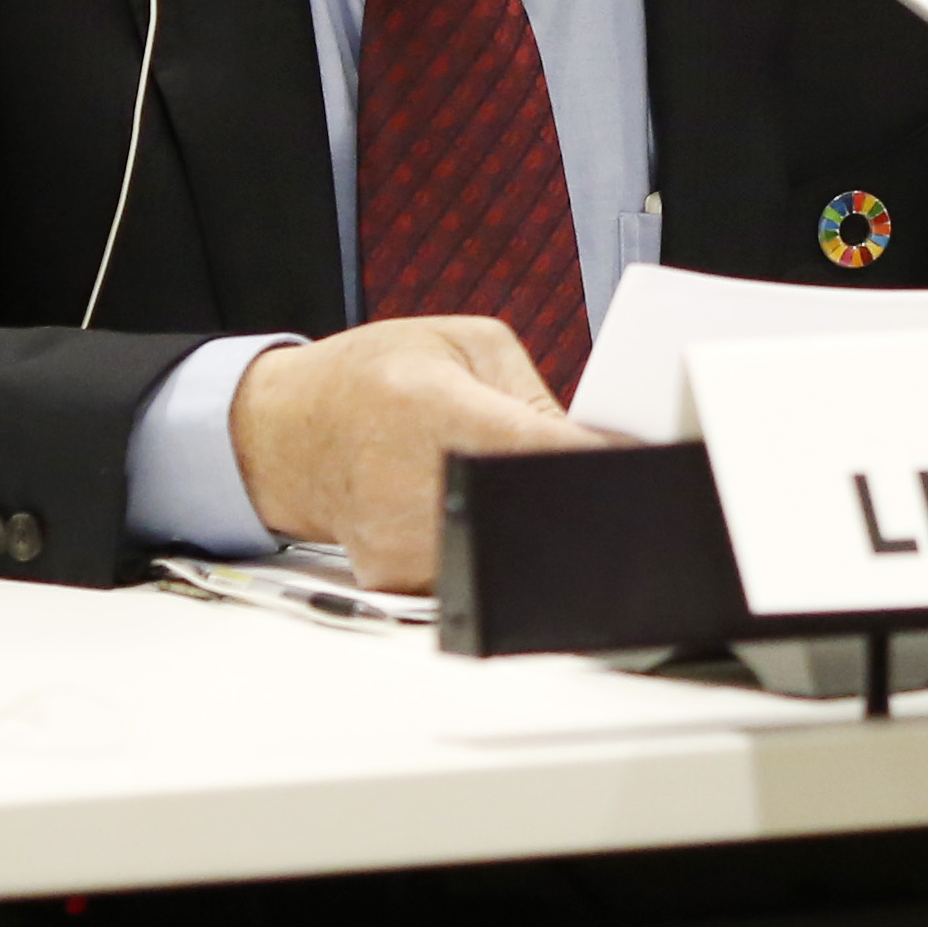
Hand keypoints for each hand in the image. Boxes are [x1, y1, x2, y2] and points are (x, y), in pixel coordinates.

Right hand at [225, 317, 606, 590]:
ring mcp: (400, 540)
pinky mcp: (395, 580)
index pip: (545, 451)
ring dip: (530, 526)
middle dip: (571, 500)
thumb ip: (535, 394)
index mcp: (434, 407)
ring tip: (501, 485)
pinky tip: (468, 512)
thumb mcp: (464, 346)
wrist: (290, 432)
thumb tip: (600, 449)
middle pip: (534, 515)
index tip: (637, 472)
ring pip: (512, 552)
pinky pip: (477, 572)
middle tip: (579, 481)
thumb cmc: (373, 379)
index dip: (599, 466)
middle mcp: (413, 481)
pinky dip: (492, 547)